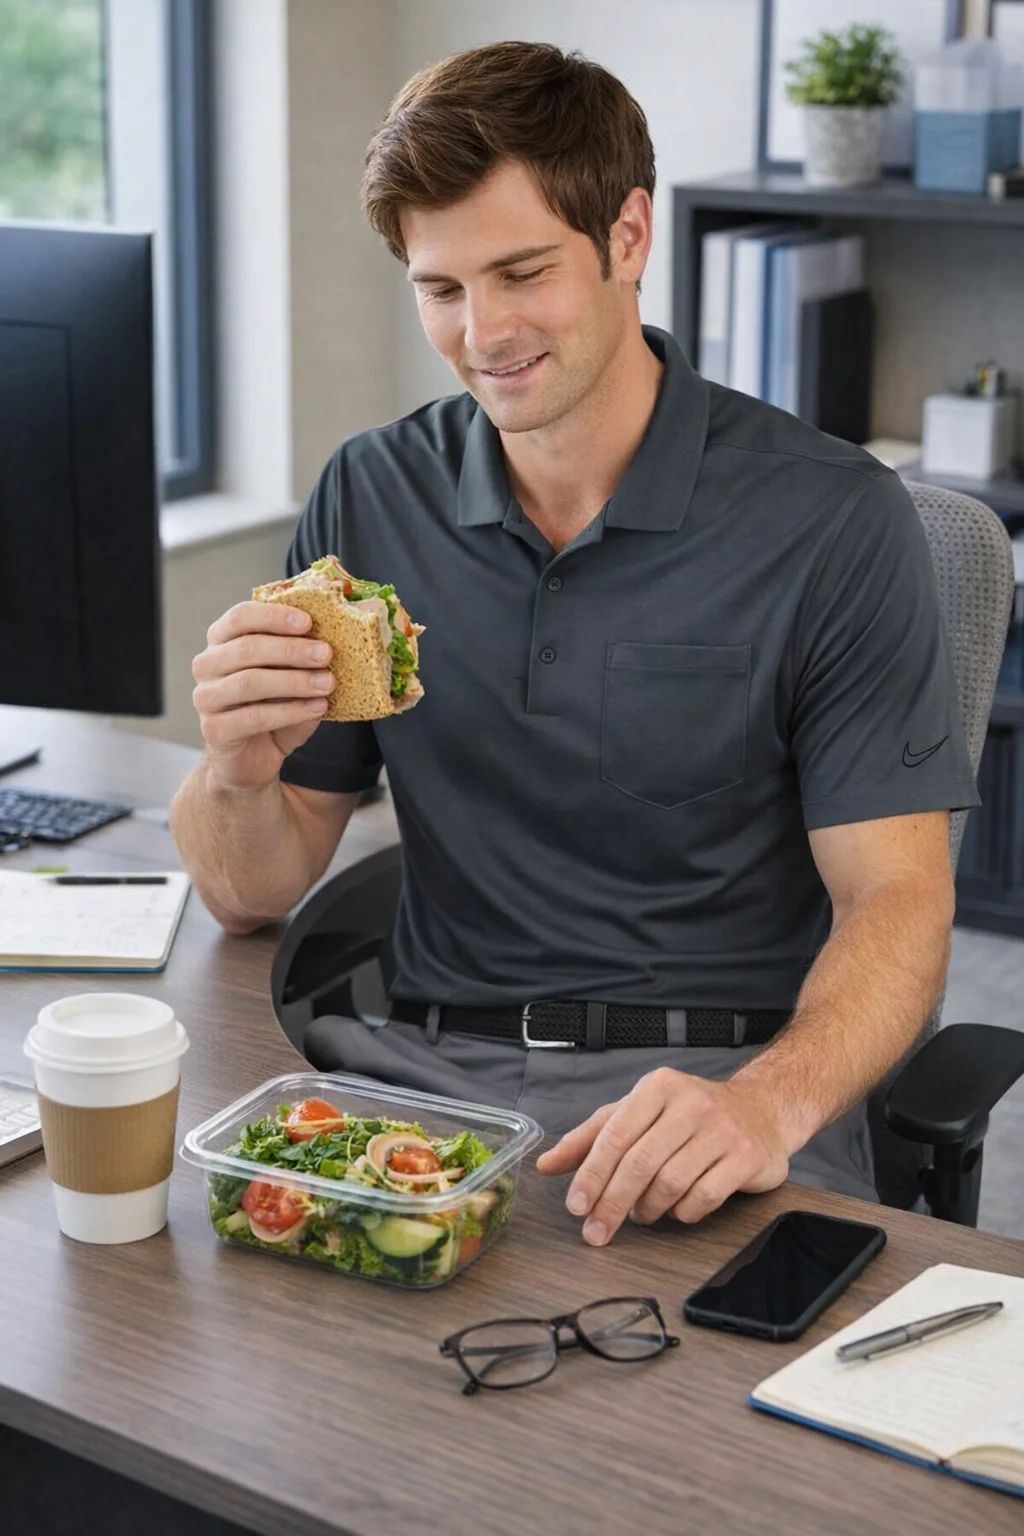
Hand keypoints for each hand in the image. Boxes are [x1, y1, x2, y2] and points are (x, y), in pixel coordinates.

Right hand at [191, 601, 333, 791]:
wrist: (253, 758)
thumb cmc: (272, 708)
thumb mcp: (289, 677)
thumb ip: (301, 658)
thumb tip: (328, 642)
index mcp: (222, 641)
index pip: (240, 617)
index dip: (273, 616)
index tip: (308, 622)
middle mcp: (207, 665)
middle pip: (246, 648)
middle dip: (291, 650)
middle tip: (325, 654)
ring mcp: (206, 697)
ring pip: (249, 682)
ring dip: (294, 681)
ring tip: (326, 684)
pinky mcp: (214, 729)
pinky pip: (254, 716)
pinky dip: (290, 711)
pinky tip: (316, 708)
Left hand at [535, 1067, 788, 1244]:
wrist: (761, 1110)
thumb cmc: (688, 1115)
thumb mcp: (638, 1113)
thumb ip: (592, 1137)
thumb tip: (546, 1165)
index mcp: (658, 1087)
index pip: (615, 1134)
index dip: (592, 1174)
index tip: (576, 1207)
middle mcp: (691, 1103)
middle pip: (640, 1163)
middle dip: (612, 1203)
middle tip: (596, 1231)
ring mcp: (723, 1129)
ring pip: (670, 1183)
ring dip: (648, 1208)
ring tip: (641, 1214)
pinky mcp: (747, 1156)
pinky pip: (704, 1197)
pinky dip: (683, 1212)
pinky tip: (678, 1209)